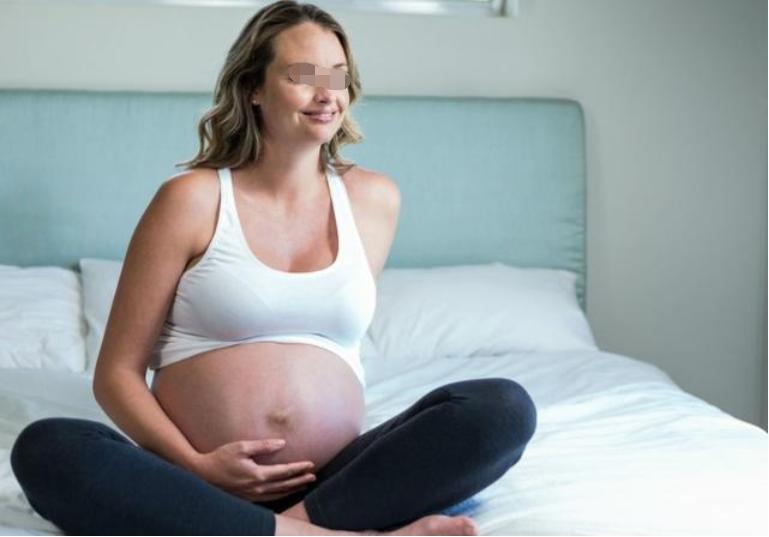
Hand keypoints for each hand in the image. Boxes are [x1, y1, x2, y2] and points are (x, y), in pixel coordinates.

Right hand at [191, 438, 316, 501]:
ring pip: (277, 494)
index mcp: (257, 475)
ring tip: (303, 485)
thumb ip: (263, 446)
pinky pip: (268, 499)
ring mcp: (251, 495)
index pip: (284, 472)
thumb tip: (282, 444)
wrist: (201, 474)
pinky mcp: (246, 498)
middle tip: (313, 477)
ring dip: (292, 489)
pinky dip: (280, 495)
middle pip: (284, 485)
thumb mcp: (241, 447)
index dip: (298, 468)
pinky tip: (283, 492)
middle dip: (300, 481)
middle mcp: (256, 488)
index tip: (311, 465)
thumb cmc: (221, 457)